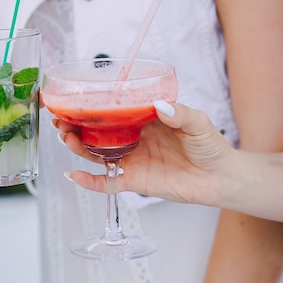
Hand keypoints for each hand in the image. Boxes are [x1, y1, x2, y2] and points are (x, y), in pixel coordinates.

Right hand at [60, 101, 235, 206]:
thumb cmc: (210, 146)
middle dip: (75, 126)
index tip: (72, 100)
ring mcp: (131, 160)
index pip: (111, 111)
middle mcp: (132, 138)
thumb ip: (180, 113)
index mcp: (143, 119)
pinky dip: (91, 182)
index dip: (90, 106)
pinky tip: (75, 176)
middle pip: (96, 132)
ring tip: (65, 139)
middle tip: (61, 120)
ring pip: (96, 154)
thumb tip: (160, 106)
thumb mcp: (198, 122)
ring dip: (78, 147)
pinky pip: (108, 182)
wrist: (221, 177)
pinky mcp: (135, 181)